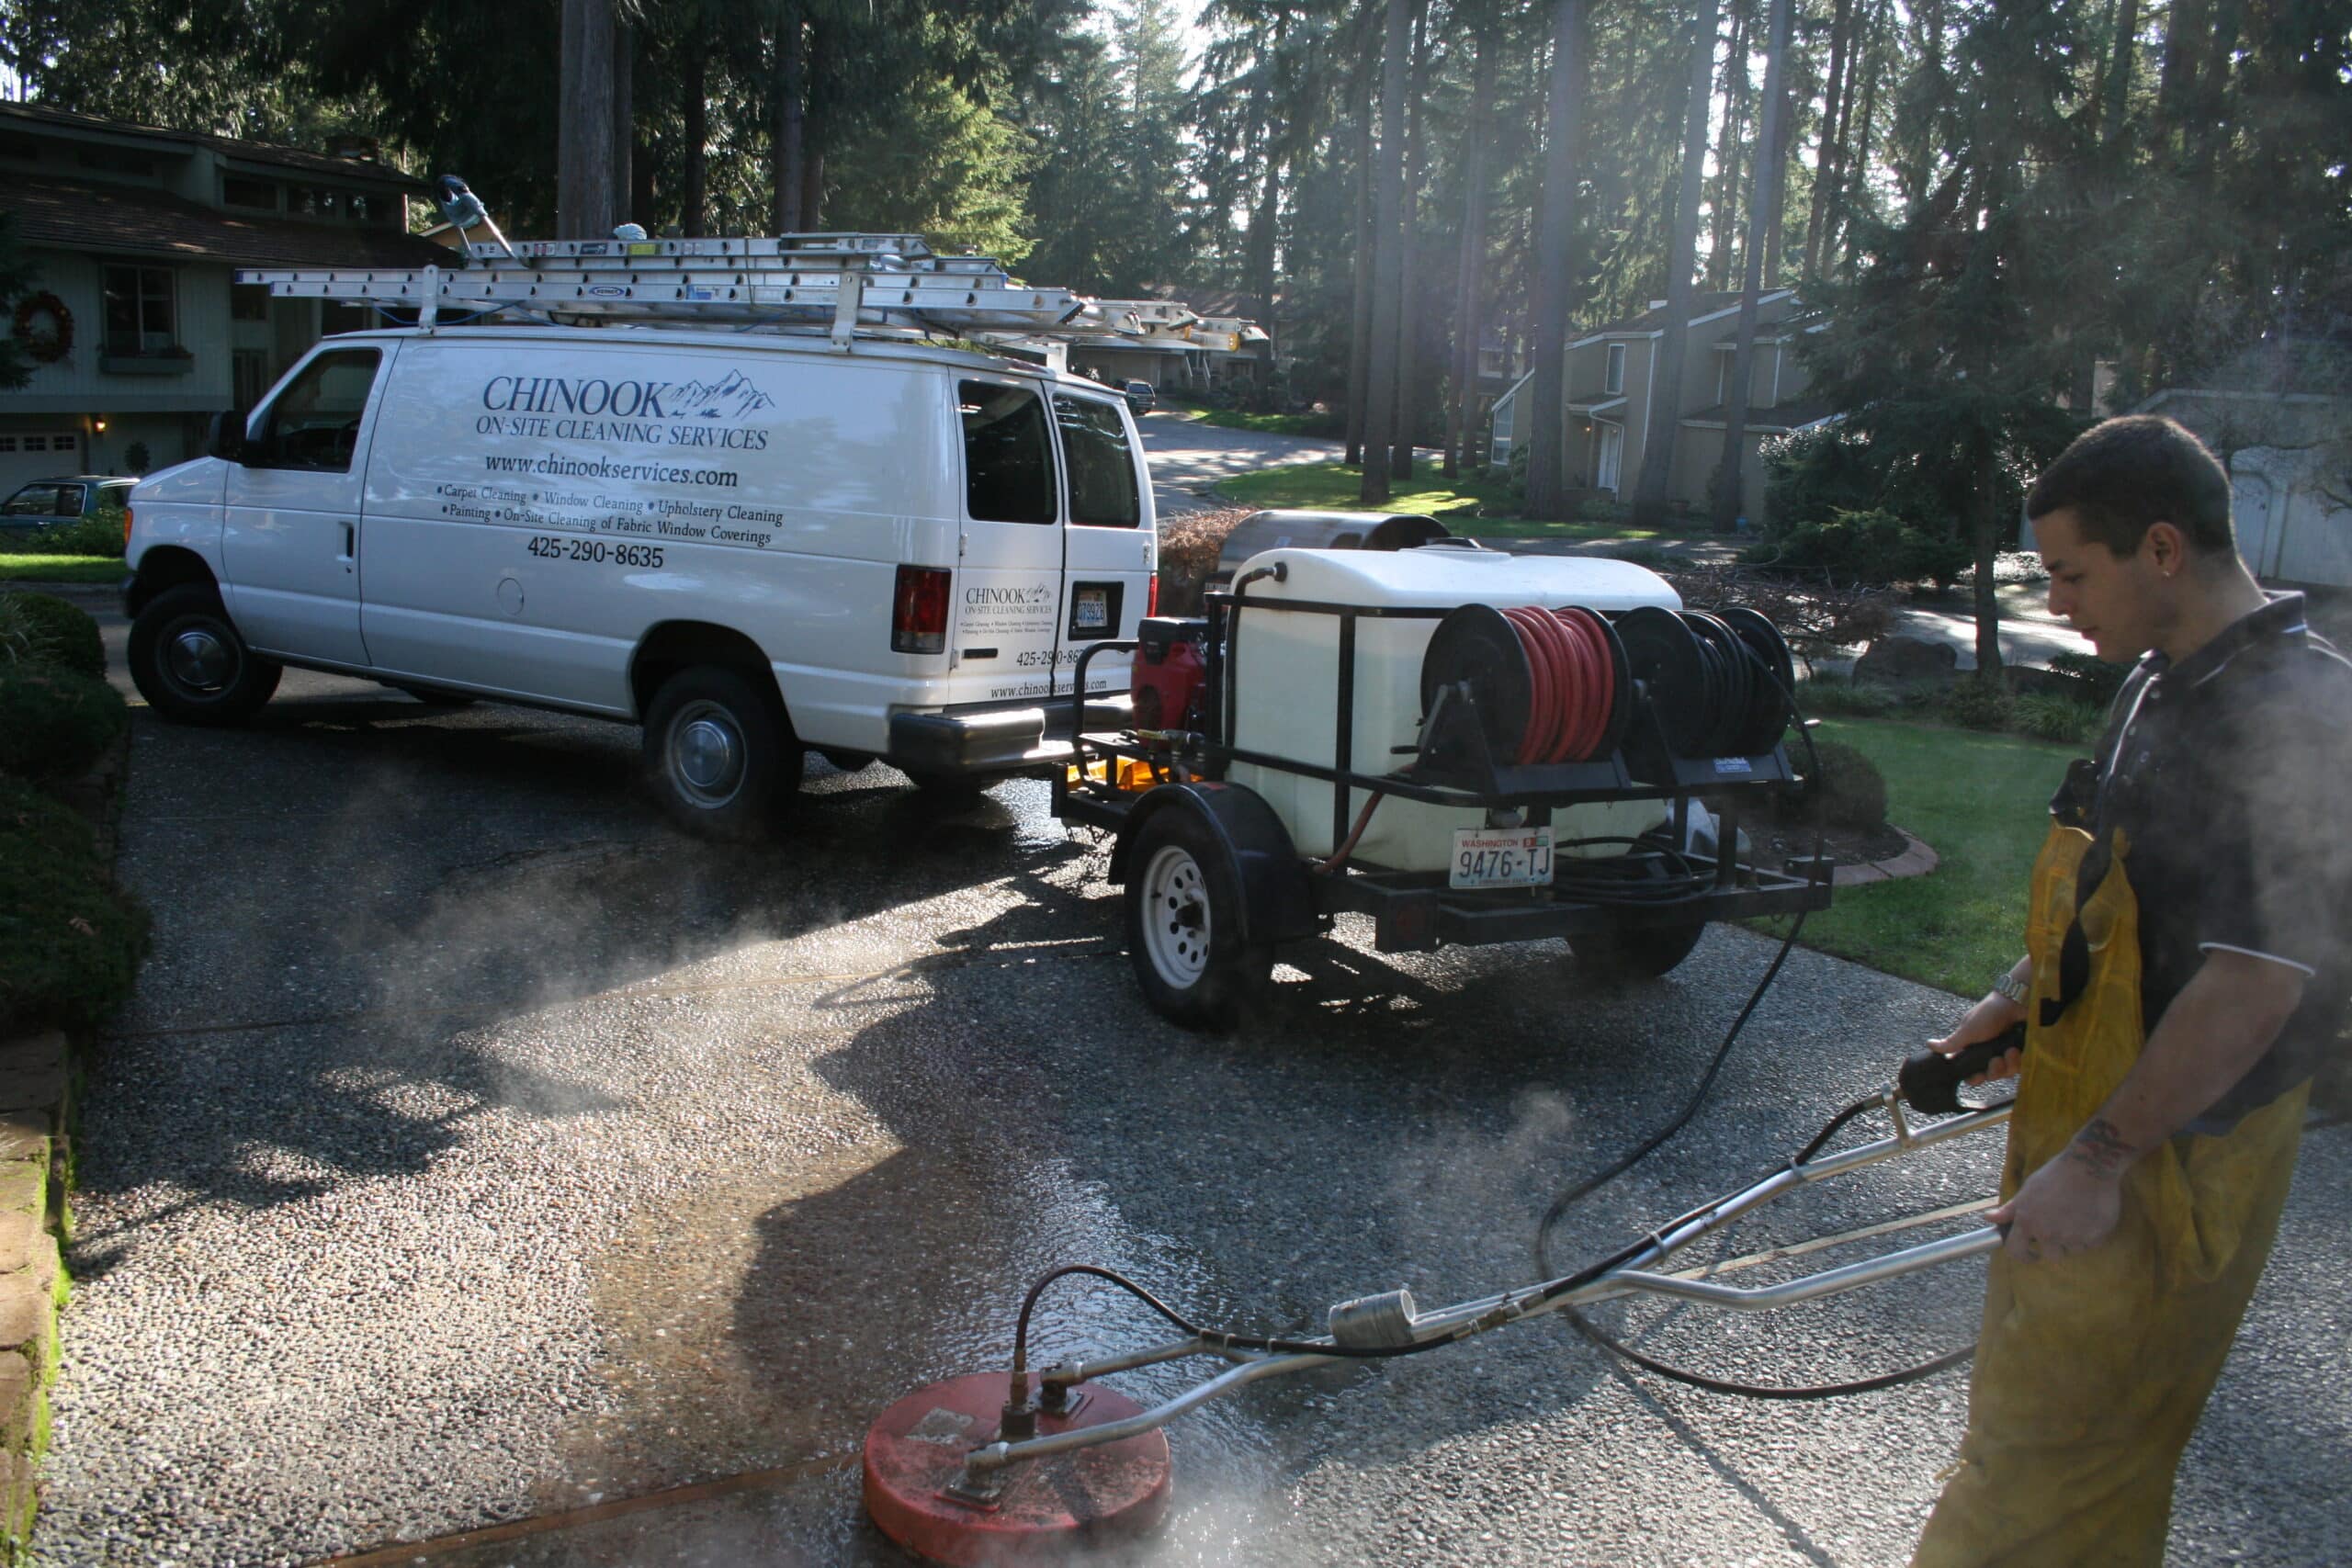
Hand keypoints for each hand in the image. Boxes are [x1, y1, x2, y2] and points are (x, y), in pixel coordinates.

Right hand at [1928, 994, 2024, 1083]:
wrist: (2015, 1002)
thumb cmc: (1989, 1014)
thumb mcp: (1968, 1030)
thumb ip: (1951, 1043)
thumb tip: (1928, 1044)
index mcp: (1974, 1050)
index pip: (1972, 1073)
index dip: (1975, 1077)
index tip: (1977, 1075)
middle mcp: (1989, 1054)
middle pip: (1991, 1076)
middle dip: (1994, 1071)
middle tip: (1996, 1060)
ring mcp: (2007, 1053)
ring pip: (2007, 1072)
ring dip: (2009, 1064)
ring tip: (2011, 1050)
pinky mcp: (2022, 1052)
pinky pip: (2020, 1066)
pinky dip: (2019, 1060)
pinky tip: (2017, 1050)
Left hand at [1989, 1152, 2122, 1262]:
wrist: (2089, 1166)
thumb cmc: (2055, 1175)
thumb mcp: (2028, 1191)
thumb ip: (2009, 1210)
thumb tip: (1988, 1218)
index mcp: (2028, 1222)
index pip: (2016, 1252)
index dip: (2022, 1256)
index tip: (2031, 1254)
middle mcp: (2049, 1233)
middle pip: (2051, 1255)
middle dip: (2054, 1245)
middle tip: (2061, 1227)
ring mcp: (2072, 1237)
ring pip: (2072, 1250)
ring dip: (2074, 1240)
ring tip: (2076, 1218)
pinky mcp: (2094, 1237)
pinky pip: (2091, 1245)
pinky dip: (2091, 1235)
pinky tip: (2090, 1217)